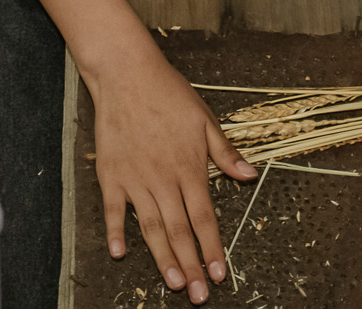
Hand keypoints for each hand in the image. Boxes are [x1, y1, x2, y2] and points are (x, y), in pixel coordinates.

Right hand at [84, 43, 256, 302]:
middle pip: (179, 230)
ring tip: (173, 282)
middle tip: (198, 294)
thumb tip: (250, 176)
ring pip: (151, 226)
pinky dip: (116, 231)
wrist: (127, 75)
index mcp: (190, 167)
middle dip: (191, 265)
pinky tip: (120, 252)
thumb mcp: (205, 120)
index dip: (213, 247)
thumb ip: (225, 153)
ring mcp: (136, 178)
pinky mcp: (111, 174)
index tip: (221, 273)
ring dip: (162, 257)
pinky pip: (114, 209)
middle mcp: (164, 178)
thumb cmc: (169, 95)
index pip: (204, 217)